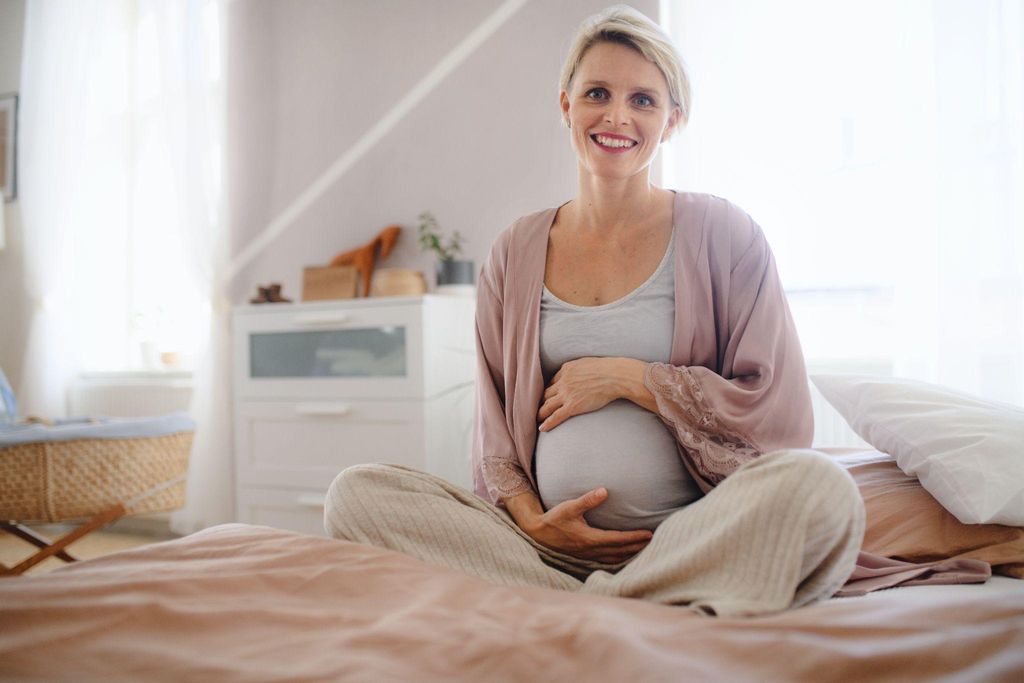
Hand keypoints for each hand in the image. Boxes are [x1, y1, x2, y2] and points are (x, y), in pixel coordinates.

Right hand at [523, 487, 653, 563]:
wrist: (538, 534)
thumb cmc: (554, 519)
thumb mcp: (569, 507)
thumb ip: (587, 500)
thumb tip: (604, 491)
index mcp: (590, 538)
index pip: (618, 539)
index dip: (635, 537)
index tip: (649, 534)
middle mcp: (591, 550)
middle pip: (620, 551)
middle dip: (638, 547)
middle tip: (654, 542)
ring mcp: (588, 555)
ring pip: (614, 558)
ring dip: (630, 554)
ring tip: (644, 550)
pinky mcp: (585, 556)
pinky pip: (607, 560)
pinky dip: (619, 559)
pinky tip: (625, 556)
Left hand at [538, 357, 620, 431]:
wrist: (614, 376)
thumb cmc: (607, 370)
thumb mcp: (588, 364)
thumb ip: (579, 369)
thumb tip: (581, 374)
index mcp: (566, 369)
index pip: (553, 381)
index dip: (550, 390)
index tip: (548, 397)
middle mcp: (563, 381)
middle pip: (546, 393)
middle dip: (541, 402)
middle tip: (538, 409)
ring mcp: (566, 394)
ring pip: (547, 405)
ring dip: (540, 413)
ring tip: (536, 419)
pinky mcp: (572, 406)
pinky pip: (555, 416)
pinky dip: (547, 423)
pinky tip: (542, 428)